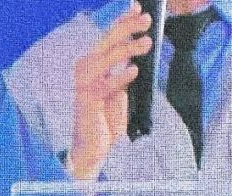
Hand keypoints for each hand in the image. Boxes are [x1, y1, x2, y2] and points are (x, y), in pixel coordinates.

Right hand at [67, 1, 152, 180]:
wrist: (96, 145)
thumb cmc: (107, 117)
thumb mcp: (120, 88)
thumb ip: (123, 68)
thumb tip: (137, 47)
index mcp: (93, 63)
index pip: (109, 36)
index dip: (122, 20)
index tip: (138, 7)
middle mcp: (85, 68)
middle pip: (107, 41)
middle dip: (127, 27)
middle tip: (147, 19)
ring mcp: (84, 83)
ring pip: (106, 58)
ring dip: (127, 48)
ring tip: (146, 42)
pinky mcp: (87, 100)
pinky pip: (106, 84)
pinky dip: (120, 76)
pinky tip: (134, 70)